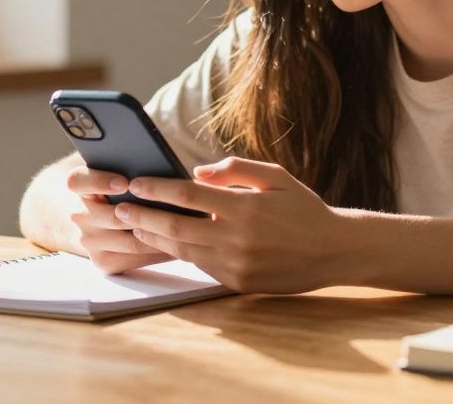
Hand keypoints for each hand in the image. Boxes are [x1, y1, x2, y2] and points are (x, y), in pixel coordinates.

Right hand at [65, 164, 171, 273]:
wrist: (95, 219)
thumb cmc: (116, 188)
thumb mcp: (114, 172)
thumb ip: (128, 165)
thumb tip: (162, 171)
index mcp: (79, 185)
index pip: (78, 181)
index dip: (101, 181)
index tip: (126, 183)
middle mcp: (78, 215)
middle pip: (113, 217)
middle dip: (147, 214)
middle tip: (177, 209)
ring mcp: (89, 241)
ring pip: (130, 242)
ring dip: (160, 235)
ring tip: (187, 227)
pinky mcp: (102, 261)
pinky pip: (135, 259)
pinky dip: (158, 251)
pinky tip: (178, 242)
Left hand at [115, 157, 344, 293]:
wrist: (334, 251)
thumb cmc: (303, 208)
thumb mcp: (275, 176)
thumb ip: (236, 169)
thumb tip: (196, 173)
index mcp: (245, 208)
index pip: (187, 196)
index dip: (156, 189)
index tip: (135, 183)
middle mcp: (237, 238)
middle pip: (176, 227)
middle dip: (143, 216)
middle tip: (118, 207)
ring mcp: (236, 264)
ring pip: (183, 251)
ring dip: (154, 237)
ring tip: (133, 224)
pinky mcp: (238, 283)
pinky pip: (200, 266)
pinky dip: (180, 252)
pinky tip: (165, 241)